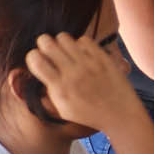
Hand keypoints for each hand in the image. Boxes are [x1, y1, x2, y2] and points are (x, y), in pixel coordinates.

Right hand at [26, 30, 144, 133]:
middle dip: (44, 44)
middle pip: (46, 42)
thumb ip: (49, 92)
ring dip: (61, 42)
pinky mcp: (102, 58)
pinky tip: (83, 54)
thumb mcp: (64, 110)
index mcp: (60, 88)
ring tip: (67, 52)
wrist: (120, 115)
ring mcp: (88, 64)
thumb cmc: (90, 114)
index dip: (33, 56)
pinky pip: (84, 39)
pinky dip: (80, 44)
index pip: (35, 59)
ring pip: (63, 37)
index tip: (39, 60)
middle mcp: (72, 73)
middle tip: (50, 51)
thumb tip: (36, 76)